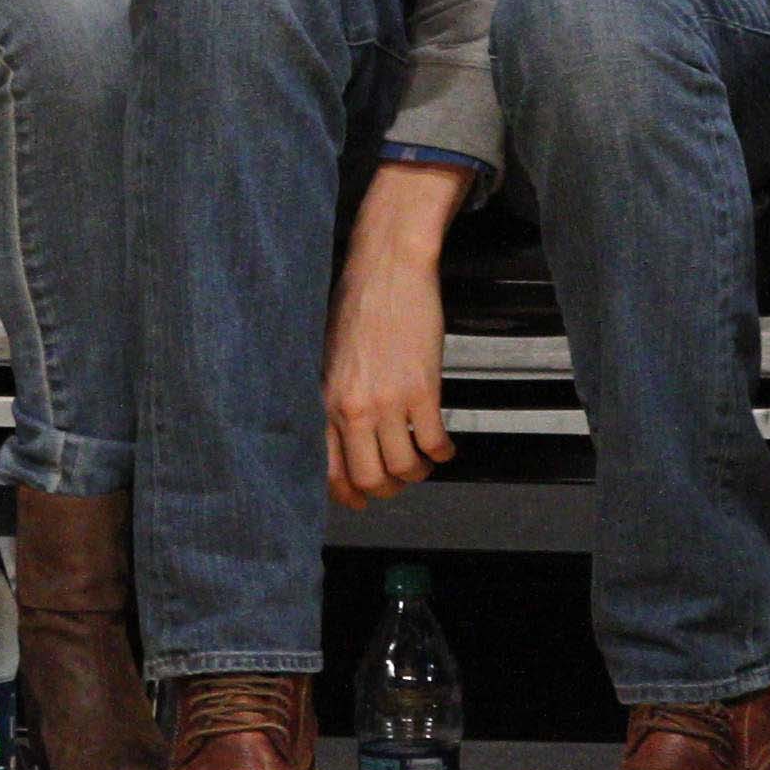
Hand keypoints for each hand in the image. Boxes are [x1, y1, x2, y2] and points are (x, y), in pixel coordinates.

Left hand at [324, 242, 455, 507]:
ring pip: (405, 468)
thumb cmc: (359, 305)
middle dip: (388, 489)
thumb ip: (334, 398)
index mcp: (325, 400)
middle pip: (370, 479)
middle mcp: (352, 407)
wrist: (389, 270)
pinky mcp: (422, 390)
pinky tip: (444, 447)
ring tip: (424, 459)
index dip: (348, 494)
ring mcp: (388, 401)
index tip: (360, 500)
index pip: (328, 470)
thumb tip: (344, 437)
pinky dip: (443, 453)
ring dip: (419, 471)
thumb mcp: (330, 358)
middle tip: (399, 479)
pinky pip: (435, 443)